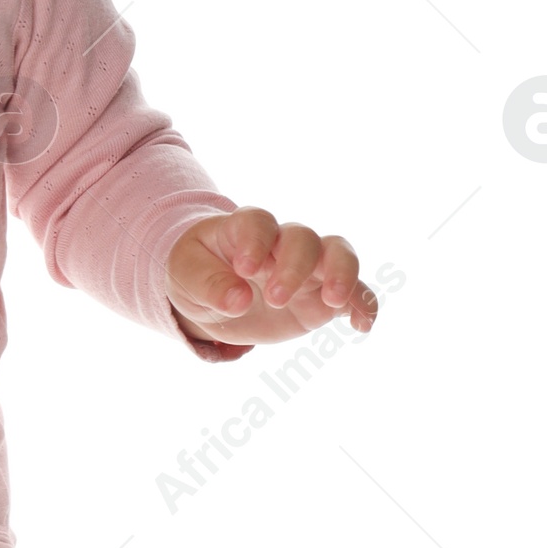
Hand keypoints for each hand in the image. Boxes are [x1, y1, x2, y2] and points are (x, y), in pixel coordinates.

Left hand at [167, 209, 379, 347]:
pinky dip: (363, 304)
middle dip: (294, 267)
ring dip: (341, 274)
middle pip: (303, 238)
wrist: (209, 293)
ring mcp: (306, 268)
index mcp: (245, 229)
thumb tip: (238, 301)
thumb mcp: (185, 274)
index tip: (244, 270)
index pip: (258, 223)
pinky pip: (353, 293)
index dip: (256, 242)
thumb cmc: (195, 271)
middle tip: (274, 299)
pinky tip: (363, 325)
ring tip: (333, 302)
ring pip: (338, 254)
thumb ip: (208, 284)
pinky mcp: (320, 297)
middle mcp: (281, 242)